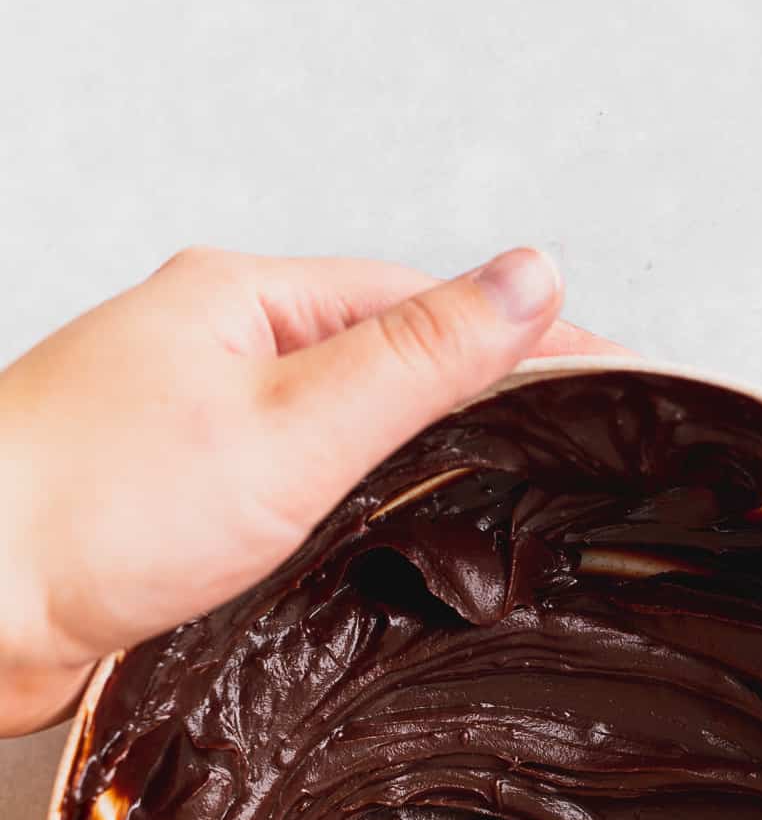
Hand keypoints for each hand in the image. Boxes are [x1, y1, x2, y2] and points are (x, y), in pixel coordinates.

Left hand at [0, 243, 612, 734]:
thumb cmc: (87, 512)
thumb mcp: (290, 426)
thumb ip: (416, 360)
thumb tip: (526, 279)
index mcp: (247, 303)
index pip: (427, 299)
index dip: (529, 334)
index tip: (615, 369)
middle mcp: (219, 353)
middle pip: (387, 355)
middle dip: (485, 390)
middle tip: (578, 432)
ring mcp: (195, 427)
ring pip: (341, 427)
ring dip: (420, 450)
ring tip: (507, 484)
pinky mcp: (179, 504)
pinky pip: (297, 486)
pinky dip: (357, 503)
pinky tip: (382, 540)